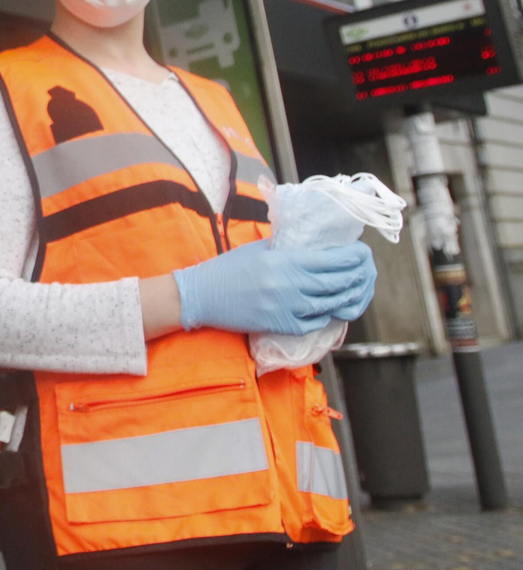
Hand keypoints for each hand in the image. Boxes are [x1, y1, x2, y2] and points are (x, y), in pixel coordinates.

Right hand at [172, 240, 376, 335]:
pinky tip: (332, 307)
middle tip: (365, 270)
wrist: (203, 296)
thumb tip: (315, 243)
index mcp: (284, 261)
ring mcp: (288, 309)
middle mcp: (290, 286)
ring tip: (356, 289)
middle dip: (357, 276)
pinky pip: (316, 322)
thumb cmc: (229, 268)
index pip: (331, 260)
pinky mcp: (282, 326)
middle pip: (337, 283)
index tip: (362, 252)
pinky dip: (328, 315)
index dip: (353, 257)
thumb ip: (288, 247)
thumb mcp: (259, 249)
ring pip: (331, 305)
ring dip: (348, 297)